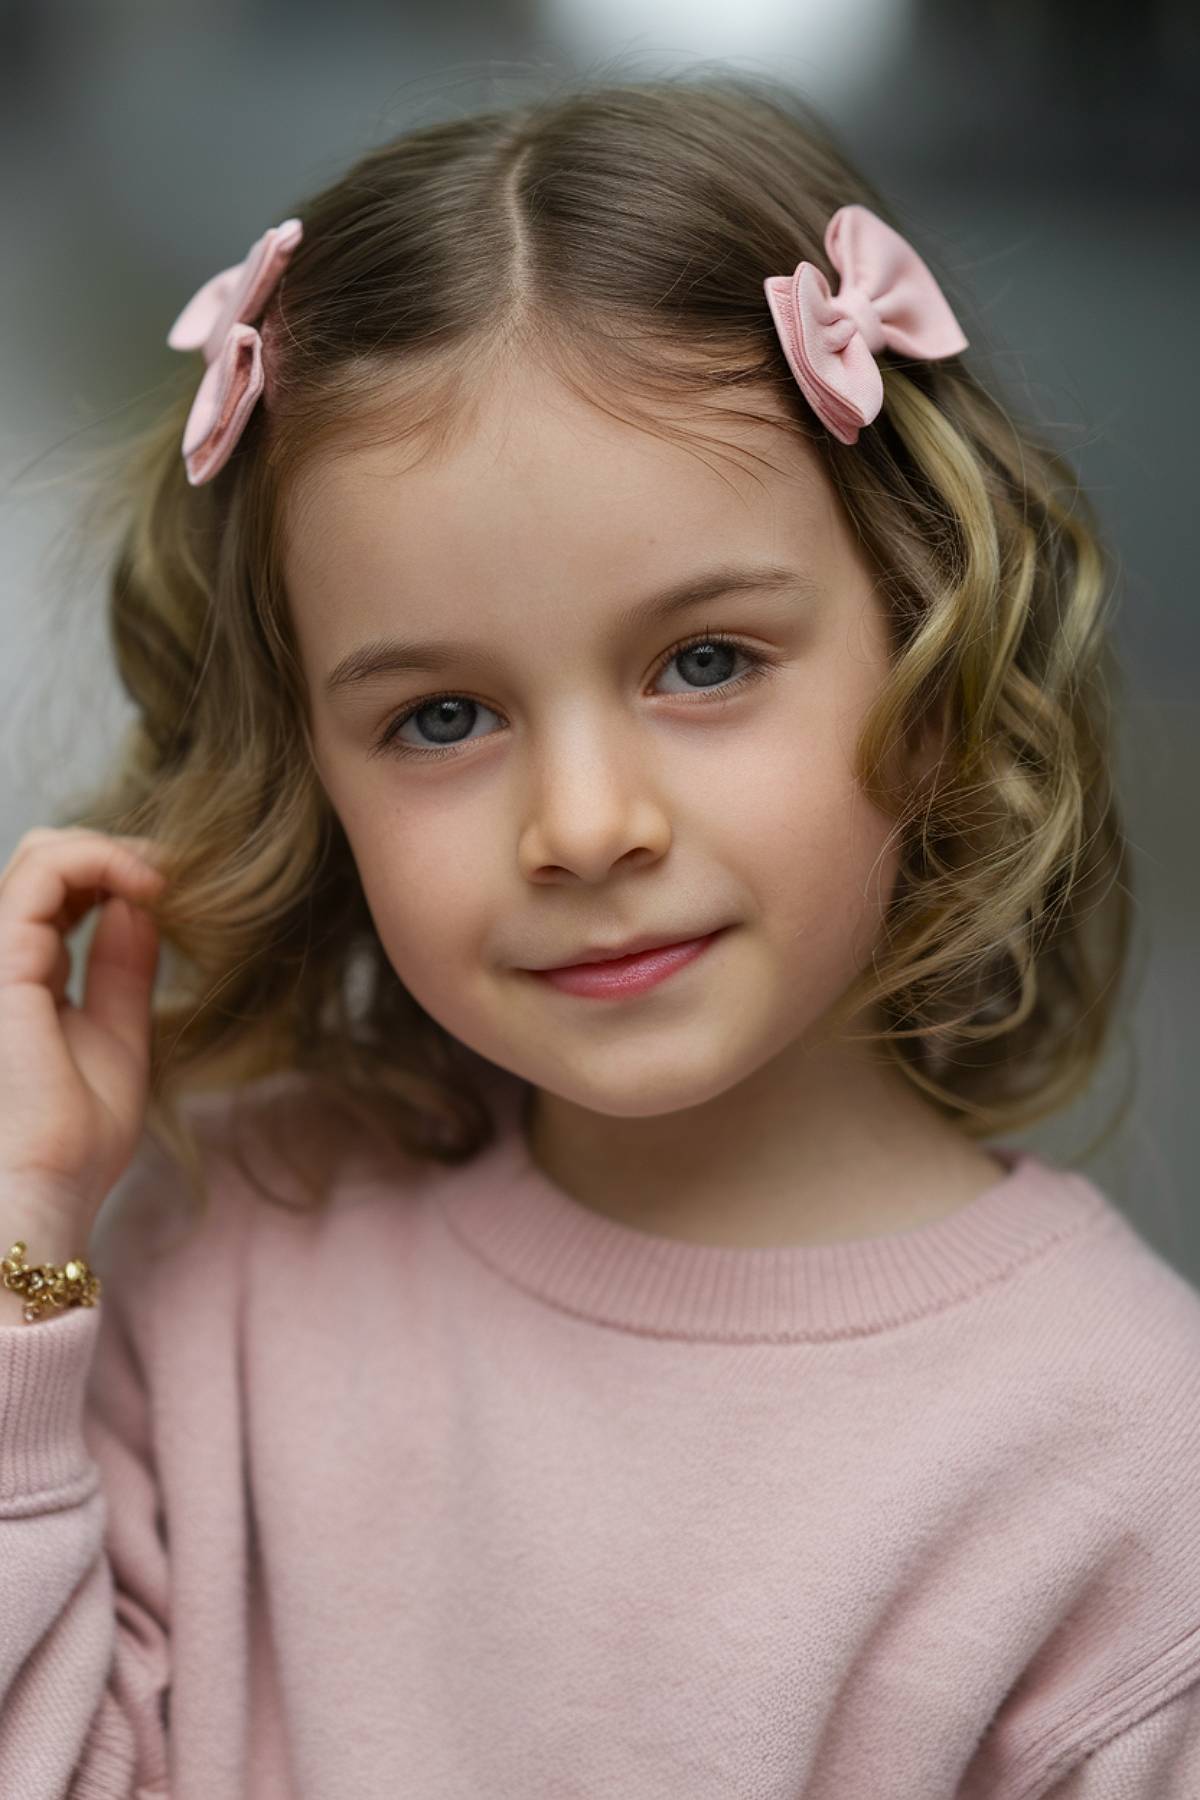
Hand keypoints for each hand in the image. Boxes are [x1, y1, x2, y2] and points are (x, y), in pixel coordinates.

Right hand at [0, 826, 168, 1244]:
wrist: (42, 1191)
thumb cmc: (74, 1141)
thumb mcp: (118, 1038)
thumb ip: (122, 970)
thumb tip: (138, 906)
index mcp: (23, 979)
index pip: (55, 894)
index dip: (114, 874)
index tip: (172, 886)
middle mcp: (2, 961)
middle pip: (44, 862)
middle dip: (116, 854)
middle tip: (172, 876)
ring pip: (41, 853)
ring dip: (113, 851)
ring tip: (163, 880)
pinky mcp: (0, 959)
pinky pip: (43, 873)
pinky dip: (101, 860)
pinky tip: (147, 886)